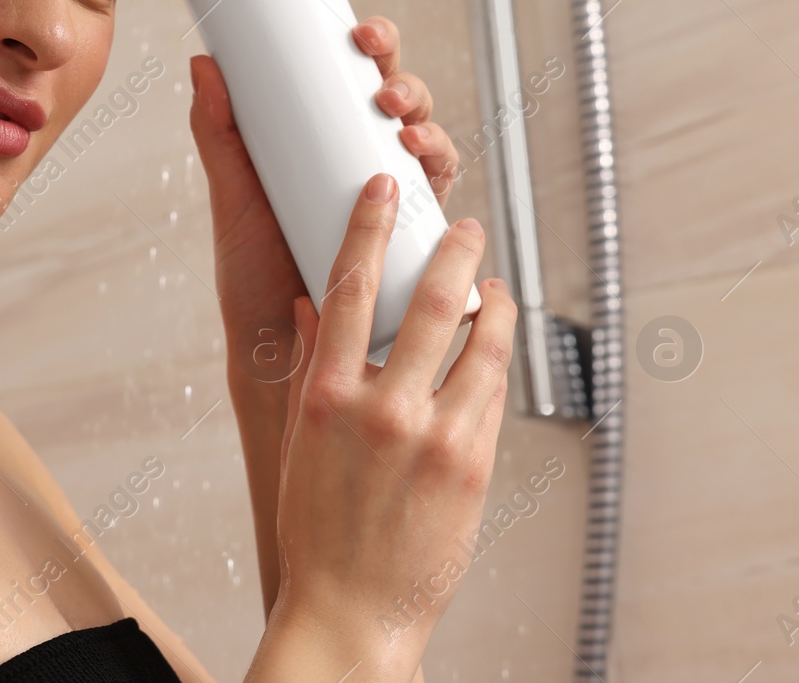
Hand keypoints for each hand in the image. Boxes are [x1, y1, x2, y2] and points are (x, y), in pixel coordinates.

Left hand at [189, 0, 457, 374]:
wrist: (281, 352)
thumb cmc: (255, 276)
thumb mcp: (232, 196)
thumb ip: (220, 134)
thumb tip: (204, 61)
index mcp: (311, 132)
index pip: (329, 58)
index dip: (337, 7)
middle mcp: (354, 149)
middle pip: (380, 78)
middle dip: (383, 47)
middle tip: (364, 40)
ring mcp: (388, 182)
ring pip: (416, 118)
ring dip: (413, 96)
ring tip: (389, 102)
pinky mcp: (414, 221)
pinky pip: (440, 175)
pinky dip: (437, 151)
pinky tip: (417, 145)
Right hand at [270, 172, 515, 675]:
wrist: (353, 610)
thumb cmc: (319, 529)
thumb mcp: (301, 443)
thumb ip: (310, 368)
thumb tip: (312, 307)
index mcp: (327, 396)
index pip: (348, 288)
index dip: (369, 227)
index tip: (383, 188)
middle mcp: (382, 409)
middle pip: (429, 301)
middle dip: (455, 250)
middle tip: (467, 226)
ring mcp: (435, 437)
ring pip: (481, 344)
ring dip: (492, 303)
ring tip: (494, 286)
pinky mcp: (476, 466)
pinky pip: (495, 395)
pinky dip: (497, 362)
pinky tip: (494, 350)